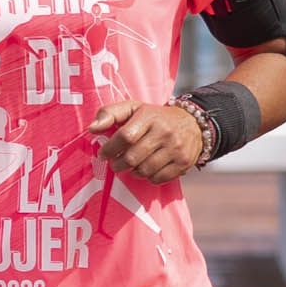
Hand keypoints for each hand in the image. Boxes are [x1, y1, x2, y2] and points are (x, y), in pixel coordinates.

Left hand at [90, 98, 208, 181]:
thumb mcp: (134, 108)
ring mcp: (176, 149)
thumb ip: (110, 114)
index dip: (110, 149)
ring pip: (144, 170)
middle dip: (118, 164)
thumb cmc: (156, 117)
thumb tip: (92, 129)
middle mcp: (164, 132)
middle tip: (115, 164)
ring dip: (132, 172)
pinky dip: (148, 178)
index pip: (125, 136)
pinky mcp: (183, 163)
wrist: (193, 123)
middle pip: (133, 157)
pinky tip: (146, 170)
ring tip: (130, 166)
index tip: (103, 154)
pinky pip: (158, 178)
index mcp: (149, 117)